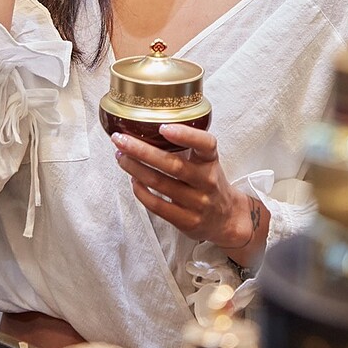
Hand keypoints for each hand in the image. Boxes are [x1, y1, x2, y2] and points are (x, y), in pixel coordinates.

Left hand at [111, 125, 265, 265]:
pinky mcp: (187, 221)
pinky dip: (140, 191)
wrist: (226, 218)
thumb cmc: (206, 181)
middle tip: (120, 139)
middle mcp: (207, 181)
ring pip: (160, 183)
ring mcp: (198, 203)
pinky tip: (132, 180)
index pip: (205, 144)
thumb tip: (145, 125)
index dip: (185, 135)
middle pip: (172, 165)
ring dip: (134, 168)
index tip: (163, 127)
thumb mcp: (205, 160)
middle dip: (141, 151)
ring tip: (120, 156)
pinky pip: (157, 205)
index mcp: (211, 161)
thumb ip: (185, 145)